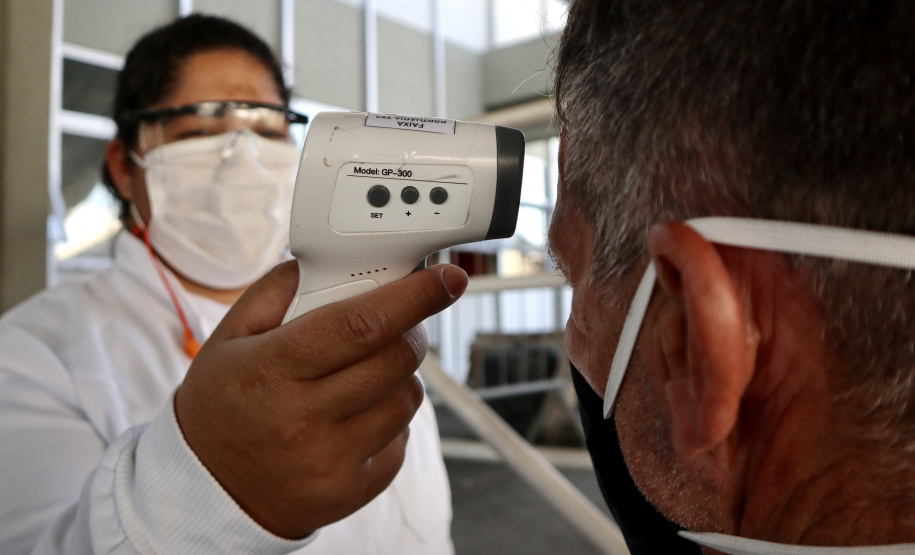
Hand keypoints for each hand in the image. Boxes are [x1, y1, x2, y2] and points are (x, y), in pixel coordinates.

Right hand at [174, 261, 467, 538]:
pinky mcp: (352, 489)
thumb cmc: (221, 407)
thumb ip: (274, 292)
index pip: (361, 324)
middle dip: (412, 330)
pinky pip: (401, 437)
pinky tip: (359, 413)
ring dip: (401, 374)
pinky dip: (393, 417)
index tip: (448, 279)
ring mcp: (332, 460)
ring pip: (407, 398)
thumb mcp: (228, 340)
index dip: (414, 296)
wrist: (207, 491)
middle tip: (399, 323)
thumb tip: (320, 260)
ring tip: (368, 373)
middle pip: (396, 359)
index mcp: (273, 370)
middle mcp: (304, 418)